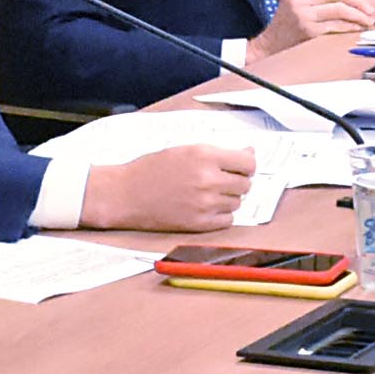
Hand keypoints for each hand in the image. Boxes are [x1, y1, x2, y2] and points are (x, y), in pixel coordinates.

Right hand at [83, 142, 259, 231]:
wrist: (125, 194)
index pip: (248, 162)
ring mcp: (204, 204)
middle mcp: (208, 179)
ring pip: (237, 203)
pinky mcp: (199, 224)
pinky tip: (206, 207)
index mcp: (204, 156)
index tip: (241, 166)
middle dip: (237, 181)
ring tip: (207, 193)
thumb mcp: (184, 149)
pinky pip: (227, 220)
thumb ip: (217, 152)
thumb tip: (248, 153)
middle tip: (221, 179)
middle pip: (245, 184)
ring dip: (228, 198)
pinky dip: (221, 214)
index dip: (247, 164)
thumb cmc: (150, 169)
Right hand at [249, 0, 374, 52]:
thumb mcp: (290, 3)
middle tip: (369, 8)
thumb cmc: (284, 26)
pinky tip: (357, 28)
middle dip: (357, 0)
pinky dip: (350, 27)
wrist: (269, 47)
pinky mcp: (309, 32)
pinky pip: (336, 26)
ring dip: (358, 14)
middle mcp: (299, 1)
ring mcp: (304, 16)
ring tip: (368, 19)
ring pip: (339, 9)